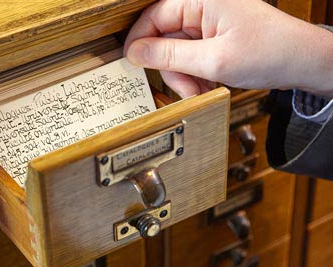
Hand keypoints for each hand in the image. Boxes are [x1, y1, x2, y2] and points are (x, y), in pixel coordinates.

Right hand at [125, 0, 332, 97]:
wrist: (304, 62)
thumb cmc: (270, 52)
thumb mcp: (214, 60)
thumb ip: (169, 56)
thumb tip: (134, 52)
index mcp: (201, 0)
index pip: (154, 16)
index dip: (140, 42)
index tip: (132, 64)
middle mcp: (203, 6)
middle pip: (165, 38)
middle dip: (172, 68)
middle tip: (185, 89)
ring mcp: (209, 21)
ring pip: (177, 51)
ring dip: (184, 75)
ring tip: (202, 89)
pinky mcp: (214, 35)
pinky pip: (191, 55)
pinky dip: (195, 73)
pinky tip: (208, 84)